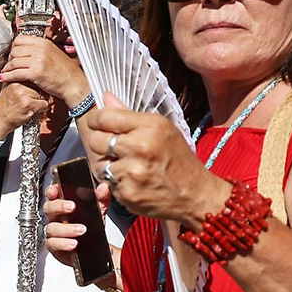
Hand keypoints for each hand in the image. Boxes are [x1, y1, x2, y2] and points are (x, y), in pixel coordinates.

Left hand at [0, 34, 89, 105]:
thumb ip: (40, 50)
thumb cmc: (64, 71)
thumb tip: (26, 50)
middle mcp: (40, 49)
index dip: (13, 48)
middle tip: (7, 65)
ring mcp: (38, 60)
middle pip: (15, 50)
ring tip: (5, 72)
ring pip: (13, 62)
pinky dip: (7, 76)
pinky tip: (3, 78)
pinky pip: (15, 73)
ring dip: (6, 68)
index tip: (12, 55)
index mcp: (43, 42)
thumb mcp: (53, 53)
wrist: (73, 83)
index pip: (20, 39)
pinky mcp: (36, 73)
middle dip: (9, 59)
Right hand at [0, 81, 49, 139]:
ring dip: (41, 102)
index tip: (31, 93)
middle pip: (39, 86)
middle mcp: (18, 85)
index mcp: (13, 80)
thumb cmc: (3, 109)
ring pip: (43, 95)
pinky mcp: (28, 104)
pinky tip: (33, 111)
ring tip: (31, 107)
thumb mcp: (7, 90)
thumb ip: (17, 84)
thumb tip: (29, 80)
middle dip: (38, 94)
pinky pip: (44, 104)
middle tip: (31, 102)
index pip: (31, 77)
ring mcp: (24, 94)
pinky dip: (42, 109)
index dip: (34, 87)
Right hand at [44, 179, 112, 267]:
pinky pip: (52, 243)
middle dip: (59, 206)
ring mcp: (54, 232)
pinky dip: (63, 243)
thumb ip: (101, 199)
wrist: (94, 250)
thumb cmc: (90, 229)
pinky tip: (73, 243)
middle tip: (72, 207)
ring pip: (52, 227)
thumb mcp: (98, 212)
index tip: (56, 189)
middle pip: (48, 208)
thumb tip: (104, 188)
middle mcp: (56, 218)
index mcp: (63, 206)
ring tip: (81, 230)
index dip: (52, 190)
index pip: (53, 195)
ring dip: (67, 228)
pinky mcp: (54, 246)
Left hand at [81, 98, 229, 226]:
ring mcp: (132, 171)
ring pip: (100, 165)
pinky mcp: (127, 193)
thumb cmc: (178, 159)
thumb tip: (105, 97)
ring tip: (130, 168)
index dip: (95, 120)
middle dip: (101, 145)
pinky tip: (135, 182)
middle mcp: (140, 146)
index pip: (104, 116)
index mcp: (150, 126)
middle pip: (96, 141)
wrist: (195, 195)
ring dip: (109, 167)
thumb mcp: (162, 129)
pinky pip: (109, 184)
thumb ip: (129, 115)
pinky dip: (118, 184)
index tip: (96, 124)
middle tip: (115, 150)